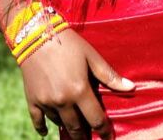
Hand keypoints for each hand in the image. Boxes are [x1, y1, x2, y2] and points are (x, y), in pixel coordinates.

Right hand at [20, 27, 134, 138]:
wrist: (35, 34)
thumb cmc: (67, 42)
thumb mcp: (90, 55)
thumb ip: (109, 75)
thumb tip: (131, 87)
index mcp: (79, 90)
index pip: (96, 120)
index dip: (104, 131)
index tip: (108, 137)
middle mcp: (63, 101)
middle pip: (76, 128)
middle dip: (84, 136)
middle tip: (89, 138)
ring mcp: (46, 102)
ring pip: (59, 123)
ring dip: (67, 127)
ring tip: (74, 129)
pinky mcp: (32, 99)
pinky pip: (37, 120)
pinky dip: (42, 128)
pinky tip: (46, 131)